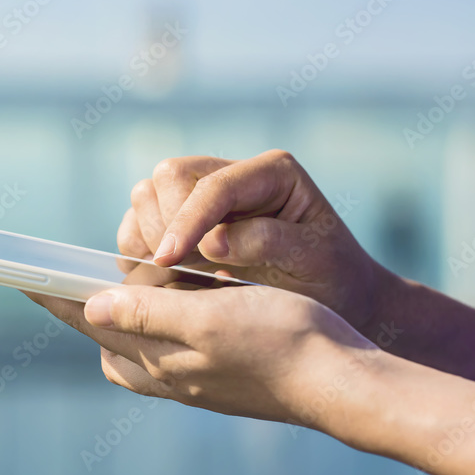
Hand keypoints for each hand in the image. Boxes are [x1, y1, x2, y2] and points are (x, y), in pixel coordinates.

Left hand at [23, 285, 376, 426]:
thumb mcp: (207, 320)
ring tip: (123, 282)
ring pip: (136, 342)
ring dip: (122, 313)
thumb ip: (145, 315)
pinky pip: (166, 347)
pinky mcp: (215, 375)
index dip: (54, 296)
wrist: (341, 381)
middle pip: (107, 337)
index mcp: (158, 360)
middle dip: (85, 306)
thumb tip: (90, 308)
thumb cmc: (281, 342)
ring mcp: (192, 379)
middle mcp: (167, 374)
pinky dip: (156, 322)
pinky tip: (173, 303)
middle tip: (74, 272)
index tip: (20, 274)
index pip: (89, 322)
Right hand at [117, 150, 392, 330]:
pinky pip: (140, 223)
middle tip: (176, 269)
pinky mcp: (184, 222)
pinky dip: (138, 248)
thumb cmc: (332, 279)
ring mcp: (205, 197)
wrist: (335, 300)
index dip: (187, 220)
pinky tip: (161, 276)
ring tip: (172, 274)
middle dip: (165, 223)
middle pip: (170, 176)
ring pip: (148, 194)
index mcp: (272, 173)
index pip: (214, 185)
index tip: (169, 260)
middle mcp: (234, 175)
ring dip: (149, 235)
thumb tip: (212, 243)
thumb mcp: (315, 260)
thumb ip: (268, 242)